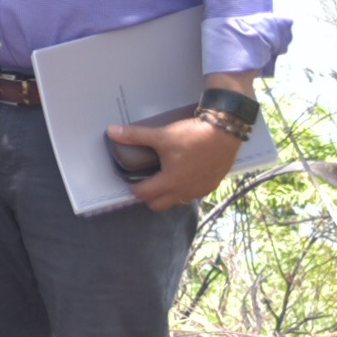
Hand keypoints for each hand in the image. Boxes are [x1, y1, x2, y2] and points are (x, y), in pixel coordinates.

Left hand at [104, 111, 240, 211]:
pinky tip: (183, 176)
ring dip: (167, 195)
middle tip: (145, 180)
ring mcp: (200, 191)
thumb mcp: (162, 135)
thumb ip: (135, 136)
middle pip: (158, 205)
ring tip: (163, 178)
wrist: (225, 132)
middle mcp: (184, 192)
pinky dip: (184, 190)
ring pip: (176, 202)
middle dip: (148, 196)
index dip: (133, 187)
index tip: (131, 178)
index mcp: (169, 182)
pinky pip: (193, 195)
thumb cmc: (192, 136)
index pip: (143, 195)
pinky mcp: (212, 186)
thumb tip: (111, 131)